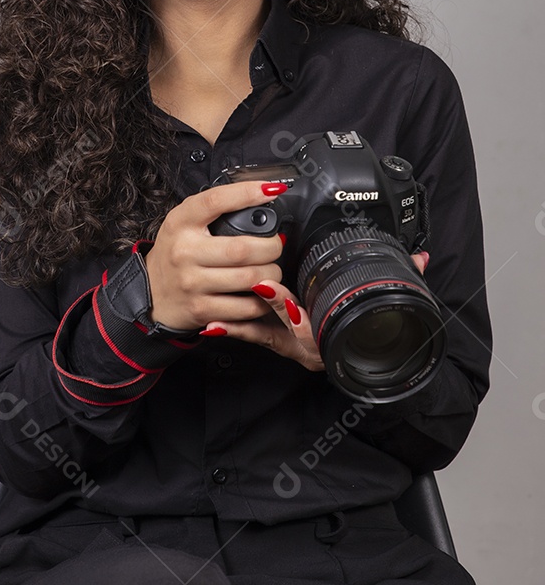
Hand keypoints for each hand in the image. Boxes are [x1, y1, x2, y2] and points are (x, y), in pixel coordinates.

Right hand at [144, 181, 285, 331]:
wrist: (151, 292)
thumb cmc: (176, 253)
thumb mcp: (184, 223)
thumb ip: (215, 211)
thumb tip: (261, 199)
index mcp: (181, 223)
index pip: (215, 201)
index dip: (246, 192)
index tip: (270, 189)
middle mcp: (185, 252)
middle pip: (242, 248)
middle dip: (272, 246)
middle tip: (276, 245)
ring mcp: (192, 283)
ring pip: (249, 278)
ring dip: (272, 274)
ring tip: (271, 269)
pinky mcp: (201, 310)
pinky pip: (246, 308)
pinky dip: (263, 299)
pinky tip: (263, 291)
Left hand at [199, 251, 430, 369]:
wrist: (360, 371)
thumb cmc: (363, 336)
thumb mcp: (378, 310)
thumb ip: (402, 283)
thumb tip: (419, 260)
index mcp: (330, 333)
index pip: (307, 321)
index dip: (285, 306)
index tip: (268, 287)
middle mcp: (310, 345)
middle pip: (282, 328)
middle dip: (261, 308)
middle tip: (242, 287)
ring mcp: (293, 347)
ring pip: (263, 333)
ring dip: (239, 320)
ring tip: (216, 310)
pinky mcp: (278, 345)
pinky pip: (252, 339)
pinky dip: (231, 331)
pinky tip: (210, 325)